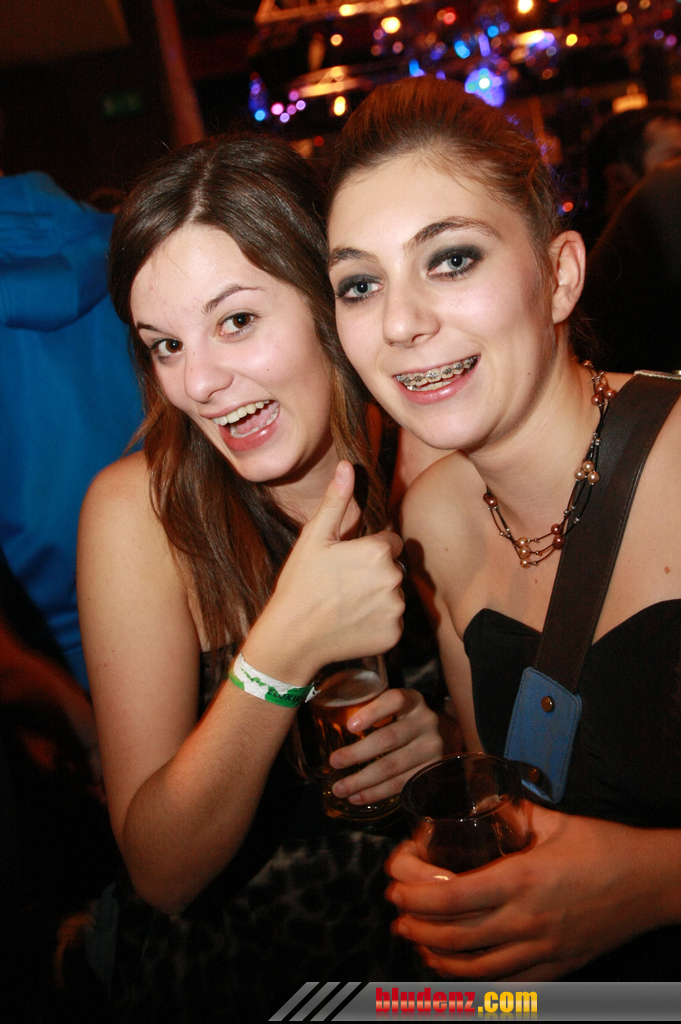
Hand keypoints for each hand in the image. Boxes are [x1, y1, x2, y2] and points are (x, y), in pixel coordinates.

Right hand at [244, 461, 404, 684]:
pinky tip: (353, 623)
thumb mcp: (314, 538)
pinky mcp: (394, 634)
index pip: (390, 542)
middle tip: (344, 585)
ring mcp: (395, 609)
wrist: (292, 637)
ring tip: (347, 604)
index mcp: (377, 551)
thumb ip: (336, 501)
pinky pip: (393, 621)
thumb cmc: (300, 584)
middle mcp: (393, 579)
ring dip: (378, 597)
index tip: (346, 562)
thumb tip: (347, 466)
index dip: (369, 550)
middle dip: (375, 573)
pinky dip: (378, 622)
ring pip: (394, 595)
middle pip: (393, 568)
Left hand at [329, 688, 441, 803]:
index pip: (395, 700)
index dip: (372, 712)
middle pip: (389, 738)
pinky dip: (376, 792)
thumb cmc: (402, 720)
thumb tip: (328, 723)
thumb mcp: (392, 709)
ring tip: (340, 788)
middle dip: (357, 753)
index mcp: (413, 701)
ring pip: (393, 766)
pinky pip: (400, 785)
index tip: (349, 726)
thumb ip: (370, 712)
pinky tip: (358, 796)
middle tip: (334, 762)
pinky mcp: (431, 771)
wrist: (435, 738)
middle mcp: (426, 722)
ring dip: (362, 780)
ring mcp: (432, 748)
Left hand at [386, 805, 678, 979]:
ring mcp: (542, 950)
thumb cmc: (605, 848)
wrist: (652, 883)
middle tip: (396, 909)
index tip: (395, 884)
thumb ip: (512, 812)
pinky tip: (455, 970)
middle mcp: (527, 921)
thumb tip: (482, 800)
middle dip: (415, 924)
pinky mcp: (557, 967)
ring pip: (474, 968)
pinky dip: (472, 981)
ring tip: (415, 939)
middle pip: (454, 936)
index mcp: (522, 879)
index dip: (415, 895)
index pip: (452, 897)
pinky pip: (506, 985)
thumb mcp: (554, 821)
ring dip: (435, 956)